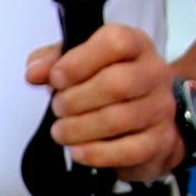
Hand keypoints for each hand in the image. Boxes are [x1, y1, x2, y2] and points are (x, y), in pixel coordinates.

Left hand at [25, 20, 179, 176]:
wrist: (151, 121)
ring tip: (61, 131)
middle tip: (58, 108)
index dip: (80, 61)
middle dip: (76, 100)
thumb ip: (55, 60)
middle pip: (116, 84)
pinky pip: (128, 150)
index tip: (56, 78)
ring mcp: (160, 109)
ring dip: (79, 128)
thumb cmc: (112, 86)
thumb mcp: (83, 62)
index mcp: (135, 45)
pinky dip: (96, 153)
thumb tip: (34, 71)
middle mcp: (153, 74)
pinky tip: (78, 150)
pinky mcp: (160, 142)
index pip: (115, 43)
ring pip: (119, 119)